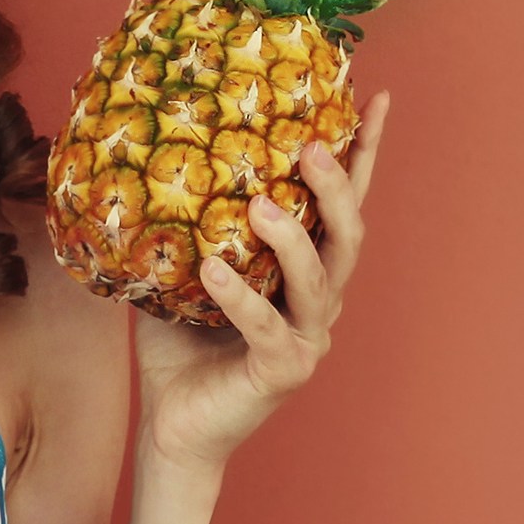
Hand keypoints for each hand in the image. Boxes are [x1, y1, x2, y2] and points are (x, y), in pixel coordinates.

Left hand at [131, 90, 389, 475]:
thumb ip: (184, 219)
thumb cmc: (178, 344)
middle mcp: (316, 301)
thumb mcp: (179, 268)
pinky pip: (266, 328)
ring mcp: (306, 338)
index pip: (341, 204)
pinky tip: (213, 270)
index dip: (362, 153)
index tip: (374, 98)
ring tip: (262, 206)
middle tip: (311, 148)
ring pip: (318, 280)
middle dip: (338, 188)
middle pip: (347, 236)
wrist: (171, 425)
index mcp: (301, 270)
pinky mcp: (283, 372)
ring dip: (294, 238)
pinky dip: (241, 298)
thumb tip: (148, 150)